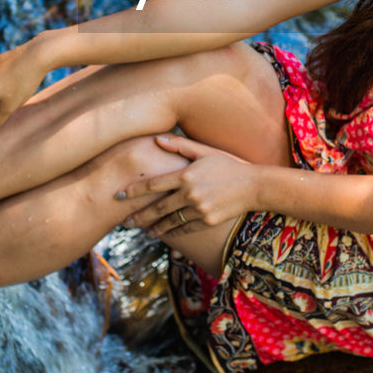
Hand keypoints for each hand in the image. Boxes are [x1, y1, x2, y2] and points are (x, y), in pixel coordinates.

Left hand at [117, 135, 258, 238]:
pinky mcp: (207, 221)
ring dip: (153, 227)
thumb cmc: (228, 165)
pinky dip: (172, 232)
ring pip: (169, 221)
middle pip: (157, 208)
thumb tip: (157, 139)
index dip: (133, 191)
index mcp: (186, 175)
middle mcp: (190, 194)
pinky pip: (185, 229)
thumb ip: (180, 146)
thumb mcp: (205, 151)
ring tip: (142, 231)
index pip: (153, 185)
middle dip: (138, 216)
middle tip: (124, 222)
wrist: (254, 186)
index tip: (118, 195)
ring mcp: (198, 210)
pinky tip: (164, 234)